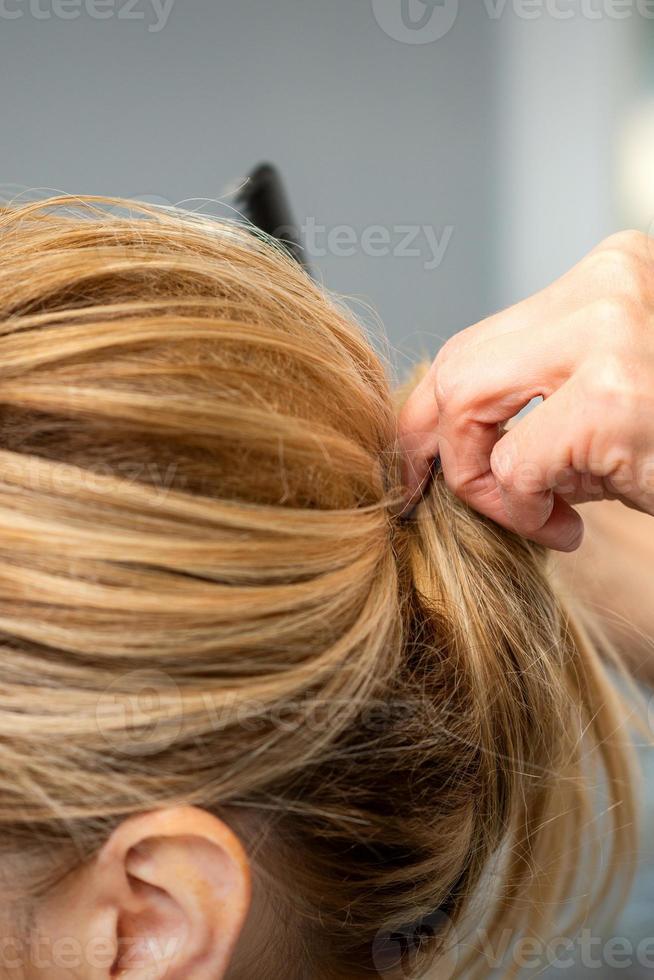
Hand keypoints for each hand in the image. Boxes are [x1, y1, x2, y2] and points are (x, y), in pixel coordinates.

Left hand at [398, 230, 653, 550]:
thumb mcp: (605, 391)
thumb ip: (537, 388)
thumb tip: (435, 426)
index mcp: (607, 274)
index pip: (476, 340)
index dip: (433, 410)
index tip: (421, 463)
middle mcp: (608, 287)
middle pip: (456, 365)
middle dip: (443, 448)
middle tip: (478, 499)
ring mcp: (613, 336)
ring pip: (466, 405)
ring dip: (485, 483)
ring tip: (543, 512)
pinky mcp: (617, 400)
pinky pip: (514, 466)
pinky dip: (523, 510)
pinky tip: (569, 525)